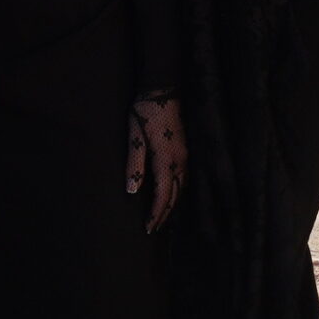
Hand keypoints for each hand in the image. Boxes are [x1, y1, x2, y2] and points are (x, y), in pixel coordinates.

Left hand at [125, 93, 185, 231]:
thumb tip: (132, 191)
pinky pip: (185, 178)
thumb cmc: (145, 111)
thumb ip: (134, 165)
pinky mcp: (186, 149)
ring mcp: (186, 154)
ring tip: (162, 217)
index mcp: (166, 159)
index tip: (148, 228)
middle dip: (165, 213)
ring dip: (173, 204)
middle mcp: (180, 160)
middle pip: (175, 194)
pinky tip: (172, 194)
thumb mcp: (134, 136)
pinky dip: (178, 191)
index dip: (156, 213)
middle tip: (154, 229)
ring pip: (182, 187)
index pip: (164, 195)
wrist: (163, 89)